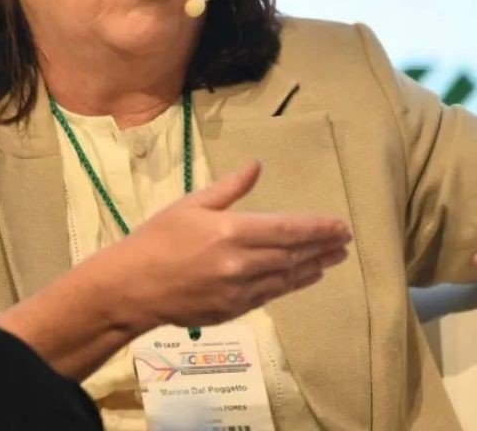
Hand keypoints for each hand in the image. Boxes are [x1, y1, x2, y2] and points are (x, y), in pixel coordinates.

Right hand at [112, 160, 351, 330]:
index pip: (288, 229)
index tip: (340, 226)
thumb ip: (229, 188)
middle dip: (323, 246)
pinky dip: (292, 284)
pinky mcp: (233, 310)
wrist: (131, 287)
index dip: (318, 228)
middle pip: (294, 254)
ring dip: (314, 267)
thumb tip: (257, 166)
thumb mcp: (191, 204)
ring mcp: (238, 290)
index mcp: (231, 231)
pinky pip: (271, 295)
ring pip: (287, 277)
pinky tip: (305, 276)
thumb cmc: (157, 239)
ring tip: (335, 258)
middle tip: (346, 240)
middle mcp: (241, 263)